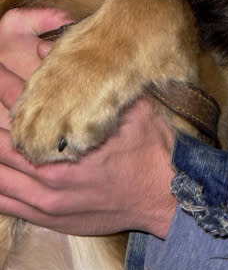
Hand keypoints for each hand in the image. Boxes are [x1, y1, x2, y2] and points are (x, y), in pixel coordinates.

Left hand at [0, 7, 176, 238]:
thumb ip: (90, 80)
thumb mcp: (130, 105)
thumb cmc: (152, 147)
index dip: (5, 88)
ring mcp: (46, 200)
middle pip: (3, 140)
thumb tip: (48, 51)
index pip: (23, 109)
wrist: (168, 195)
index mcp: (68, 141)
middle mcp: (50, 172)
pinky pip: (6, 203)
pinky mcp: (49, 218)